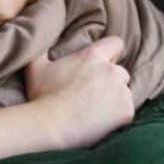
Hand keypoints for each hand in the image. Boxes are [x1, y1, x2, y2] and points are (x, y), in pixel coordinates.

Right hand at [24, 35, 134, 149]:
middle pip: (121, 71)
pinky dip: (118, 116)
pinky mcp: (126, 111)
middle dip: (111, 80)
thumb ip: (42, 49)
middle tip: (93, 92)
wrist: (50, 125)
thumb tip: (40, 38)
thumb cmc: (42, 96)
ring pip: (125, 92)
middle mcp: (111, 71)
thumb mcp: (35, 67)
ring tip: (96, 110)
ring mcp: (121, 92)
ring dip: (115, 98)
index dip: (111, 52)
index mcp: (92, 56)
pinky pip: (128, 110)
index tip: (104, 61)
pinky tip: (102, 122)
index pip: (116, 44)